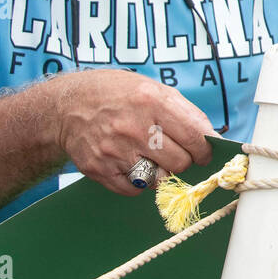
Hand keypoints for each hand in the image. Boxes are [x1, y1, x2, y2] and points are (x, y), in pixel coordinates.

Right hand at [51, 69, 214, 196]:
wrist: (67, 106)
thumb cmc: (116, 95)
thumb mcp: (152, 88)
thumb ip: (184, 112)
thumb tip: (210, 138)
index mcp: (152, 101)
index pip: (194, 136)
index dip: (205, 149)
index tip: (204, 152)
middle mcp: (134, 127)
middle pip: (180, 162)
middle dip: (183, 160)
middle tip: (173, 152)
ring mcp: (115, 150)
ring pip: (159, 179)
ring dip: (161, 171)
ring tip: (149, 155)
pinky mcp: (100, 169)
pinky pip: (135, 190)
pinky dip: (139, 182)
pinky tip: (131, 163)